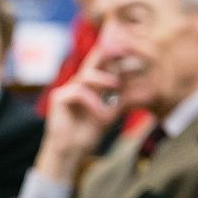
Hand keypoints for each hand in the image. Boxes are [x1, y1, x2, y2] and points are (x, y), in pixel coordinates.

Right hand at [34, 47, 122, 180]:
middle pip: (92, 60)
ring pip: (86, 75)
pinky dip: (93, 101)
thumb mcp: (111, 111)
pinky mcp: (58, 98)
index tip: (133, 47)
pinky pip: (78, 92)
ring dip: (103, 79)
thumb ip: (119, 96)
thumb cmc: (91, 130)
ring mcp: (67, 88)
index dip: (115, 52)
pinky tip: (102, 114)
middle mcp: (79, 82)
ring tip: (116, 85)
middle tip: (125, 48)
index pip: (103, 62)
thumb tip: (139, 83)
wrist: (72, 150)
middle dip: (108, 52)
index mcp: (91, 84)